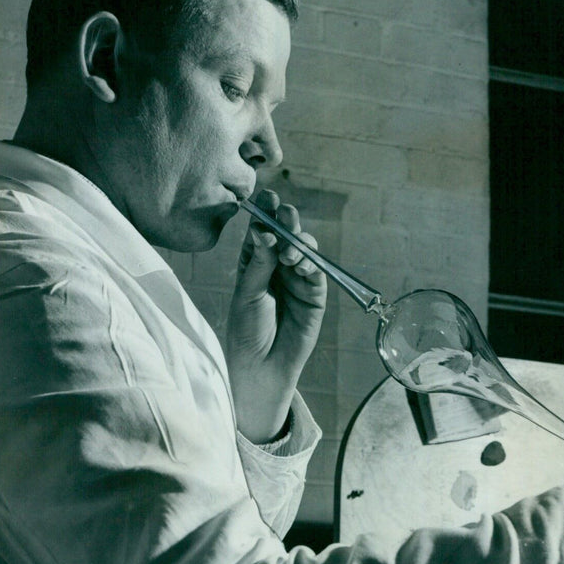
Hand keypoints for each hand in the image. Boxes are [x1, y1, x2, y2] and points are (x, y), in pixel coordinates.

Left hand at [227, 189, 326, 443]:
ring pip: (303, 250)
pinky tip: (301, 261)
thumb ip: (259, 264)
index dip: (265, 213)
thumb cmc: (246, 331)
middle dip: (286, 220)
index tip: (265, 196)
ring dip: (298, 242)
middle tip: (283, 212)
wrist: (261, 367)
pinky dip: (311, 263)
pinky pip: (316, 272)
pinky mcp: (315, 295)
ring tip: (290, 249)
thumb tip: (264, 233)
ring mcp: (297, 279)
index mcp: (255, 262)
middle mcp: (277, 267)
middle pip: (286, 235)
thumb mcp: (247, 294)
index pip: (262, 231)